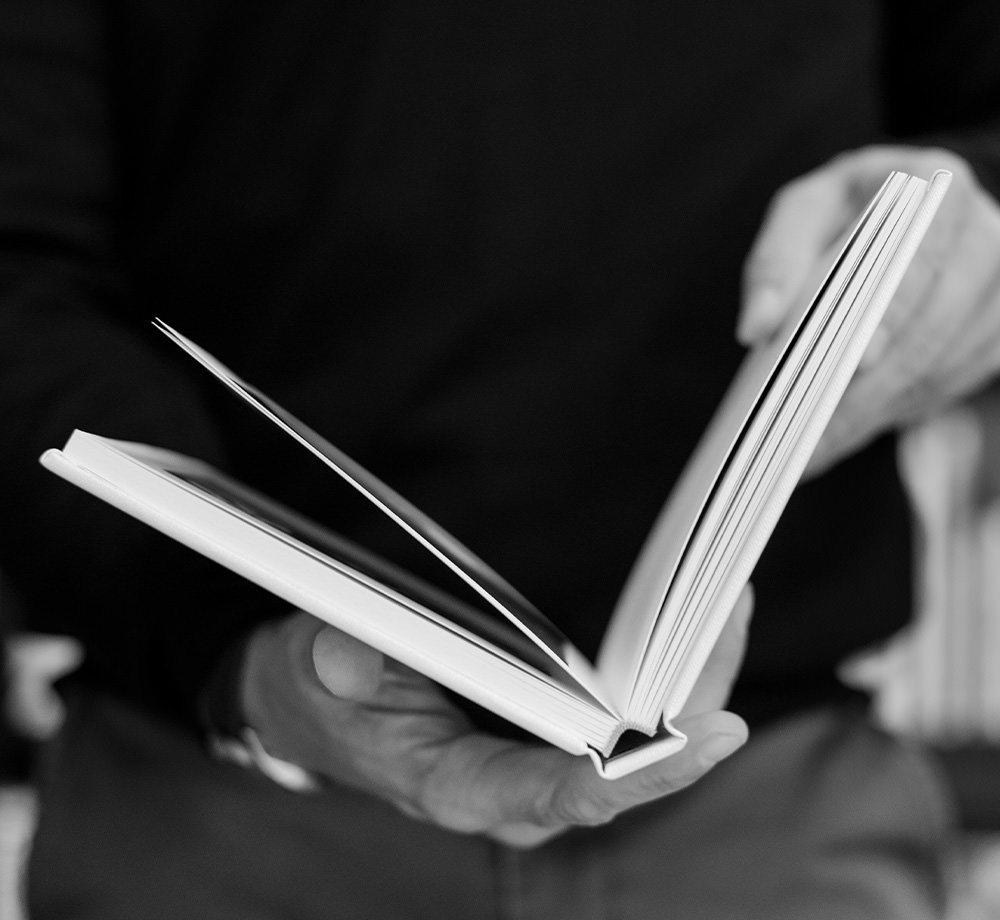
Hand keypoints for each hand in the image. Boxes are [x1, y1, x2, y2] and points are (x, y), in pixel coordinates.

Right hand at [238, 588, 752, 847]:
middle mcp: (509, 793)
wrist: (311, 705)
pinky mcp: (538, 741)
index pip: (557, 796)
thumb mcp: (309, 666)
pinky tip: (690, 632)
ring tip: (727, 608)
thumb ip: (330, 664)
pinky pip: (617, 725)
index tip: (704, 736)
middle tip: (729, 621)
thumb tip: (347, 658)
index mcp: (454, 787)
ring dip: (686, 688)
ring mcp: (529, 769)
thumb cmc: (317, 691)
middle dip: (689, 711)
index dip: (636, 774)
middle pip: (622, 773)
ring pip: (632, 750)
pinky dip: (661, 681)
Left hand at [739, 145, 999, 473]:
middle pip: (933, 330)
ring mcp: (999, 294)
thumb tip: (755, 326)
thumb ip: (775, 260)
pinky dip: (891, 413)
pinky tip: (844, 433)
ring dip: (875, 412)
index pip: (923, 259)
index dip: (893, 314)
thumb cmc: (844, 211)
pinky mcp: (996, 337)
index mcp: (941, 190)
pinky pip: (947, 388)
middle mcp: (987, 238)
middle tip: (806, 439)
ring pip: (941, 370)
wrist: (899, 214)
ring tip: (810, 448)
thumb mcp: (802, 211)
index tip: (855, 363)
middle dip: (867, 390)